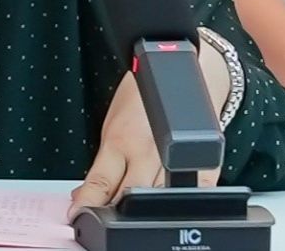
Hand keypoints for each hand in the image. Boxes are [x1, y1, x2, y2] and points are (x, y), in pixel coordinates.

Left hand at [68, 44, 225, 220]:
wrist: (182, 69)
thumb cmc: (142, 97)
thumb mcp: (112, 124)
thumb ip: (104, 162)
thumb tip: (86, 194)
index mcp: (121, 139)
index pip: (101, 181)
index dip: (88, 202)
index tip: (78, 213)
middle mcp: (149, 151)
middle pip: (130, 198)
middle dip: (115, 211)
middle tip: (102, 215)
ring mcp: (178, 160)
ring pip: (159, 202)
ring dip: (143, 210)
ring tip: (130, 210)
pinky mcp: (206, 165)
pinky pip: (193, 195)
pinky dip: (181, 204)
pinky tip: (170, 203)